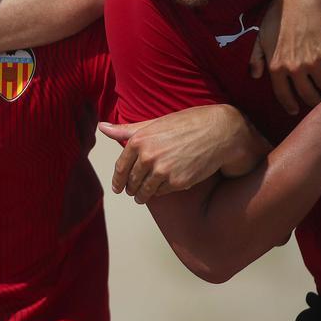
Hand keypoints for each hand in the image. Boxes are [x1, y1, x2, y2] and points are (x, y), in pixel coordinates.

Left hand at [99, 105, 266, 203]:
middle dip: (130, 188)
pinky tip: (160, 190)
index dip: (118, 180)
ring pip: (145, 191)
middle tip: (130, 192)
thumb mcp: (154, 123)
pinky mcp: (178, 182)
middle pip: (132, 181)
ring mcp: (163, 171)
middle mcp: (148, 156)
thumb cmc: (186, 123)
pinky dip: (159, 193)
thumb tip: (101, 127)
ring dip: (142, 196)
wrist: (218, 132)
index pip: (121, 167)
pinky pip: (162, 193)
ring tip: (142, 197)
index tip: (117, 187)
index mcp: (139, 140)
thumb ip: (126, 129)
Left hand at [250, 0, 320, 114]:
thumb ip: (256, 57)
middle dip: (313, 103)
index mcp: (276, 66)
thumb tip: (255, 75)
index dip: (290, 105)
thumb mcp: (261, 36)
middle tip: (318, 103)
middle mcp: (294, 68)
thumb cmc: (278, 14)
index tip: (294, 110)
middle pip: (307, 96)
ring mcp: (313, 62)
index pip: (283, 95)